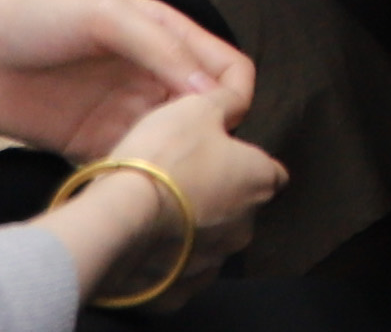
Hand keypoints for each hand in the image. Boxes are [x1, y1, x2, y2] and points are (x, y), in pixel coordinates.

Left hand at [0, 0, 252, 159]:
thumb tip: (206, 88)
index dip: (231, 93)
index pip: (222, 66)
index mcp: (159, 33)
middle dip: (206, 134)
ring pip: (167, 142)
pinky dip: (136, 174)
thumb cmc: (28, 15)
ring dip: (170, 158)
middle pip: (201, 111)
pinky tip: (128, 179)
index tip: (221, 120)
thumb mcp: (102, 14)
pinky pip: (128, 163)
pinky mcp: (87, 142)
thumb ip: (156, 46)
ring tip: (159, 171)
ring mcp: (118, 110)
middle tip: (192, 156)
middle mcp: (145, 73)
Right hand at [46, 77, 285, 300]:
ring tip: (157, 210)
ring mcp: (213, 264)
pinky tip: (146, 242)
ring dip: (192, 229)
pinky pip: (179, 272)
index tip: (218, 155)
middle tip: (179, 180)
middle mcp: (246, 227)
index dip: (246, 162)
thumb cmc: (164, 157)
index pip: (271, 172)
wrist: (118, 219)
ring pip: (209, 241)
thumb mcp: (195, 108)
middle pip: (240, 208)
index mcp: (259, 182)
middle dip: (217, 196)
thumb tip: (235, 98)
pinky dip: (168, 259)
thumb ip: (224, 101)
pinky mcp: (179, 291)